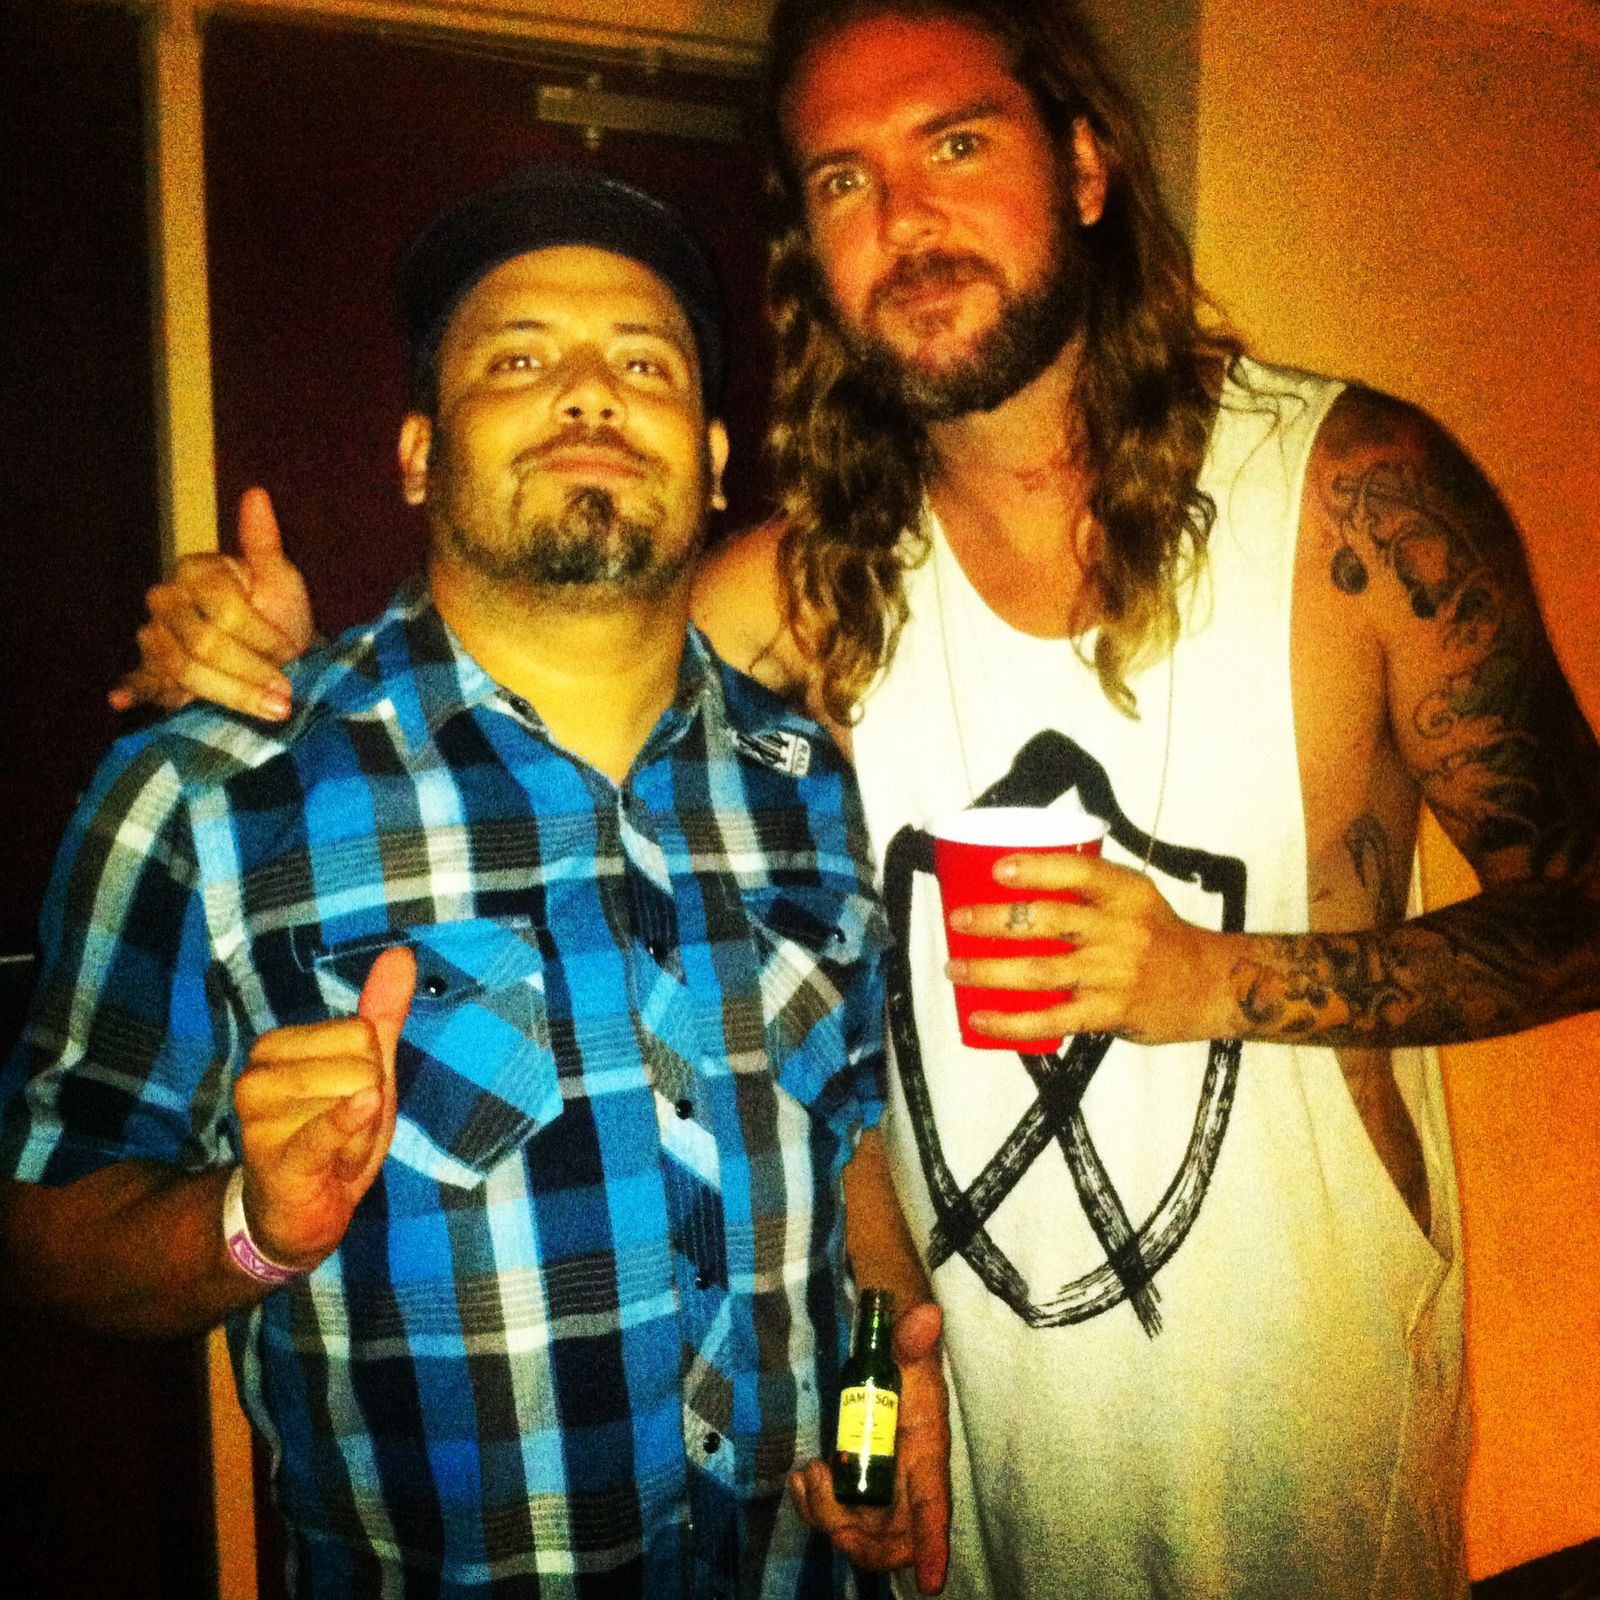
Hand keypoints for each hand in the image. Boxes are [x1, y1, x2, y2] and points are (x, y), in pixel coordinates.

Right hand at [109, 487, 315, 720]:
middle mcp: (168, 599)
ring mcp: (156, 635)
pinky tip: (119, 700)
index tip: (293, 653)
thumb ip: (265, 543)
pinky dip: (130, 691)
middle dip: (249, 672)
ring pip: (182, 669)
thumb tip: (257, 494)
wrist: (277, 652)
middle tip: (286, 695)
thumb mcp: (281, 579)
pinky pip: (139, 680)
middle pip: (201, 643)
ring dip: (228, 694)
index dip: (262, 636)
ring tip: (269, 711)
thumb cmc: (279, 612)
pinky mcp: (152, 669)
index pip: (225, 609)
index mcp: (197, 571)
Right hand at [231, 945, 414, 1269]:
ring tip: (333, 1151)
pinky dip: (349, 1120)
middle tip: (342, 1132)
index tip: (349, 1103)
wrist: (298, 1212)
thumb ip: (380, 1013)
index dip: (373, 1073)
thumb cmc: (332, 1134)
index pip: (363, 1031)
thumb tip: (401, 953)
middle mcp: (258, 1073)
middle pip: (363, 1061)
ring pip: (357, 1095)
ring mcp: (261, 1116)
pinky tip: (365, 1106)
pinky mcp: (278, 1156)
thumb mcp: (365, 1069)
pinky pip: (326, 1126)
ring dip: (362, 1133)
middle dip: (369, 1103)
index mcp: (276, 1046)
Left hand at [789, 1300, 949, 1594]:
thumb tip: (926, 1317)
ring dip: (828, 1518)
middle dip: (856, 1535)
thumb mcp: (905, 1337)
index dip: (934, 1544)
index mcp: (926, 1448)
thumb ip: (912, 1334)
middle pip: (893, 1537)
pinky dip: (815, 1507)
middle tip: (820, 1493)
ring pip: (862, 1533)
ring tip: (806, 1474)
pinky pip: (839, 1516)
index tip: (932, 1584)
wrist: (886, 1339)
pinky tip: (801, 1475)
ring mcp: (882, 1482)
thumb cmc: (901, 1344)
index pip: (934, 1504)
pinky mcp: (858, 1480)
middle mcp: (908, 1476)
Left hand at [946, 852, 1237, 1044]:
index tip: (998, 869)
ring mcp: (1114, 974)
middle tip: (960, 919)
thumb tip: (1020, 885)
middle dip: (996, 920)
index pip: (1081, 871)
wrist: (1211, 985)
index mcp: (1127, 894)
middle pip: (1050, 920)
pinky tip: (982, 1019)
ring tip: (956, 969)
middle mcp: (1121, 931)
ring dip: (990, 971)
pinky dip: (1011, 1021)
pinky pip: (1052, 1020)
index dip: (1037, 868)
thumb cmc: (1162, 939)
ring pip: (1042, 970)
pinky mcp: (1108, 1012)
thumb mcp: (1136, 900)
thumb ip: (1089, 892)